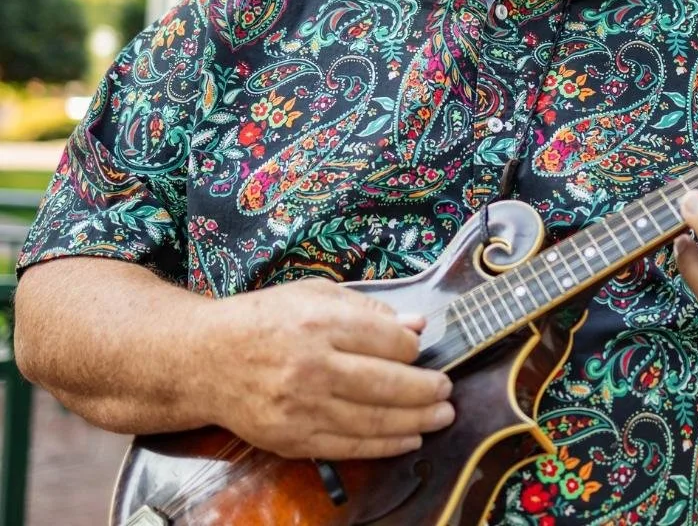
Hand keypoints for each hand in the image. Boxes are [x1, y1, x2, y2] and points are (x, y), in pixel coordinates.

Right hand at [199, 278, 454, 459]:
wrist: (206, 360)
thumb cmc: (264, 319)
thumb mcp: (315, 294)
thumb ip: (368, 308)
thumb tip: (416, 324)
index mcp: (320, 322)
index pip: (387, 339)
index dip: (413, 346)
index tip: (422, 349)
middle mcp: (312, 366)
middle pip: (386, 384)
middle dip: (426, 389)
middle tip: (448, 389)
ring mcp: (301, 407)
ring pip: (372, 420)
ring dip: (416, 422)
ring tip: (442, 416)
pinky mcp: (291, 439)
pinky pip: (349, 446)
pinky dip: (384, 446)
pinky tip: (409, 439)